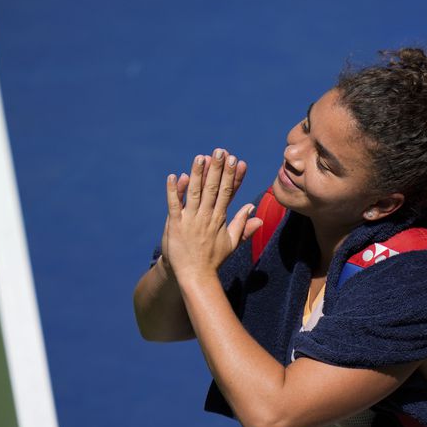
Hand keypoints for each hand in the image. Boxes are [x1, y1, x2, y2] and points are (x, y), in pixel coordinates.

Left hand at [164, 148, 262, 281]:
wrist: (195, 276)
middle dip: (217, 168)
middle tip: (220, 151)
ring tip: (200, 157)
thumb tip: (253, 209)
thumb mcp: (232, 242)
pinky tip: (174, 176)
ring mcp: (190, 220)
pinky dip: (174, 190)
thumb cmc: (213, 259)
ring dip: (197, 173)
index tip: (235, 160)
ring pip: (194, 192)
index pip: (227, 192)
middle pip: (212, 188)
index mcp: (220, 219)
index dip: (231, 175)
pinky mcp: (175, 225)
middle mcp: (206, 216)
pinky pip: (174, 204)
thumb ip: (242, 225)